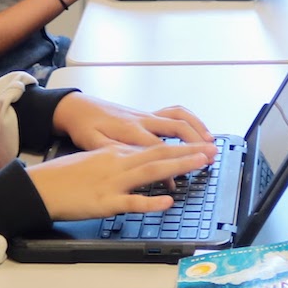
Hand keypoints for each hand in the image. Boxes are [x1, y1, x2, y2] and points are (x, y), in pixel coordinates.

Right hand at [26, 141, 214, 219]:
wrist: (39, 186)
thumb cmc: (64, 176)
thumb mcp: (94, 159)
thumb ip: (118, 161)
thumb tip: (139, 164)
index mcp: (116, 152)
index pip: (154, 147)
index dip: (180, 147)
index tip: (201, 146)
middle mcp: (117, 162)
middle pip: (159, 154)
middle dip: (188, 153)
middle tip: (212, 152)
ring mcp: (112, 182)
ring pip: (151, 171)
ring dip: (178, 167)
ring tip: (200, 164)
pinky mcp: (105, 202)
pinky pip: (131, 201)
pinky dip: (151, 201)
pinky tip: (168, 201)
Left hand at [53, 93, 216, 152]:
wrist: (77, 107)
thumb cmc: (84, 127)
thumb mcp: (91, 143)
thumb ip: (111, 154)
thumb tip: (131, 164)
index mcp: (128, 131)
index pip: (155, 149)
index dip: (168, 165)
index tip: (177, 180)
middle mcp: (141, 120)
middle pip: (175, 129)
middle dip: (195, 142)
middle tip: (210, 156)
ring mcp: (146, 114)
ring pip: (178, 118)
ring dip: (197, 128)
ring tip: (210, 142)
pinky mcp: (147, 113)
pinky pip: (174, 112)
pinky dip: (190, 119)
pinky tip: (198, 130)